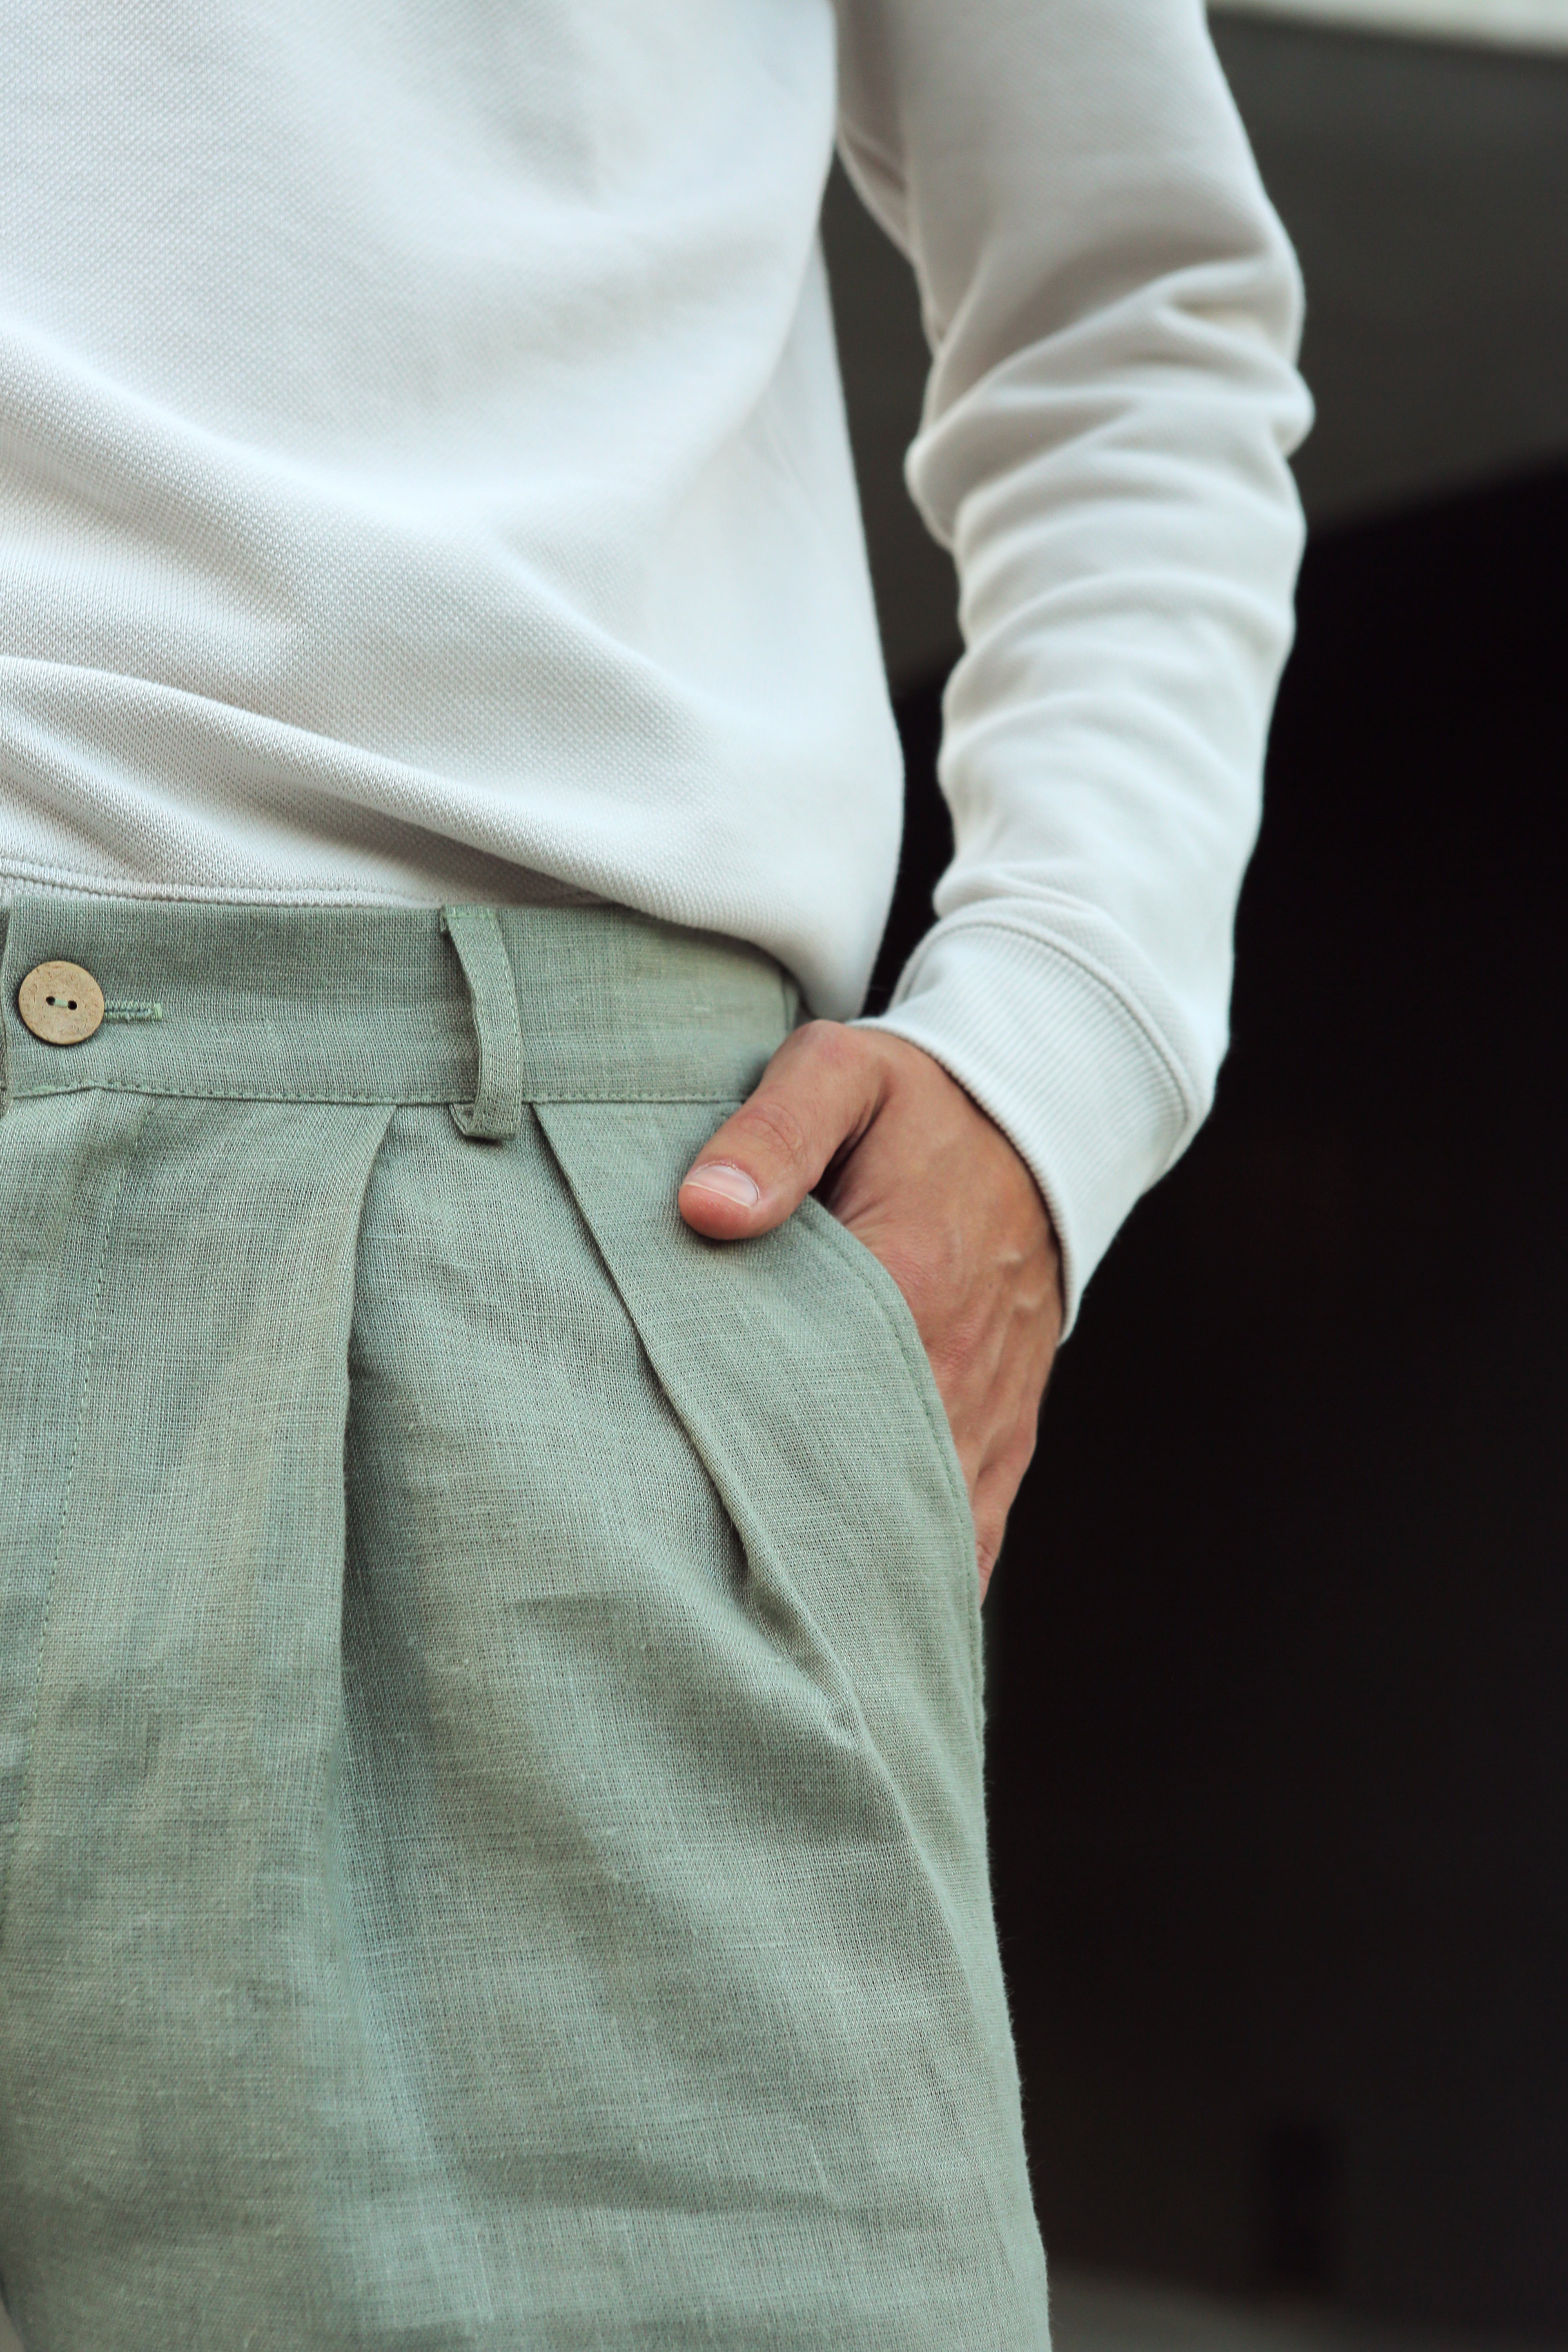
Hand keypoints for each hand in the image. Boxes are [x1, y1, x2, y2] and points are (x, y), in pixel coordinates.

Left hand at [678, 1022, 1062, 1596]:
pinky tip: (865, 1637)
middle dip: (787, 1551)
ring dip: (854, 1582)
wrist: (1039, 1125)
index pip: (808, 1399)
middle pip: (860, 1488)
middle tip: (696, 1615)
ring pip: (919, 1532)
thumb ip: (773, 1133)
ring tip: (771, 1652)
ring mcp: (988, 1413)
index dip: (739, 1462)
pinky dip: (923, 1585)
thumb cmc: (921, 1102)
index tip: (669, 1518)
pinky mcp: (1006, 1438)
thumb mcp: (841, 1076)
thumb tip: (704, 1208)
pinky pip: (972, 1536)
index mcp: (908, 1281)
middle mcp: (956, 1368)